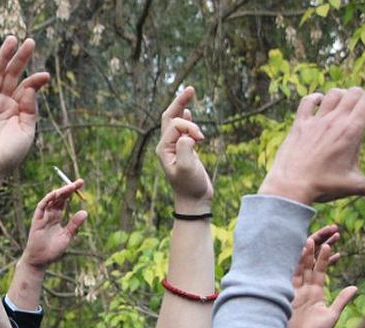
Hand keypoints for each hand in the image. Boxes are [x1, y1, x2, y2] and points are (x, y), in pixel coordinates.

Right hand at [0, 36, 49, 176]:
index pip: (27, 87)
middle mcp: (3, 103)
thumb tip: (29, 87)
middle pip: (12, 75)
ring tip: (12, 40)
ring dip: (3, 57)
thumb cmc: (8, 156)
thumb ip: (30, 109)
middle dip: (21, 59)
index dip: (35, 80)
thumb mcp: (27, 132)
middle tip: (30, 42)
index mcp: (17, 109)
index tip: (44, 75)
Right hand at [20, 180, 87, 269]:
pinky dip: (47, 200)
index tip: (81, 185)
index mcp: (57, 217)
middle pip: (59, 198)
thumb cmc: (53, 250)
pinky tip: (55, 194)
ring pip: (51, 200)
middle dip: (69, 189)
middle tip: (80, 182)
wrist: (40, 261)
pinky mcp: (37, 220)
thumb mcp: (67, 236)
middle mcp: (50, 215)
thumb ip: (74, 224)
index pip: (64, 201)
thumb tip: (85, 212)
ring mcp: (43, 217)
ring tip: (71, 186)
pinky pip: (41, 207)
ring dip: (61, 192)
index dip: (72, 192)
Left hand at [156, 86, 212, 210]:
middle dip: (179, 102)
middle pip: (169, 117)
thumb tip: (188, 136)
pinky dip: (187, 119)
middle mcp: (167, 146)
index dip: (189, 127)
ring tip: (190, 93)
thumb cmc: (190, 186)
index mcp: (164, 149)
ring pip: (176, 122)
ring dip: (183, 109)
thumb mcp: (187, 168)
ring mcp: (175, 148)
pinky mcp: (185, 150)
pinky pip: (183, 130)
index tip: (200, 140)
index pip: (175, 125)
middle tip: (190, 88)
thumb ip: (185, 148)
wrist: (194, 201)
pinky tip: (189, 111)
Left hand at [259, 88, 364, 204]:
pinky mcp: (299, 125)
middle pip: (354, 93)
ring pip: (333, 94)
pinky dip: (316, 98)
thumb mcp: (354, 186)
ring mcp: (315, 121)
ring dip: (343, 96)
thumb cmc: (323, 186)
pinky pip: (307, 101)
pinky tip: (320, 104)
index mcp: (351, 131)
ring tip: (346, 107)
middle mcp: (334, 121)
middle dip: (364, 98)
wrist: (290, 187)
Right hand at [286, 225, 356, 327]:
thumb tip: (355, 287)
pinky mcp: (286, 293)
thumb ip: (342, 300)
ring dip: (307, 253)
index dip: (327, 258)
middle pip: (311, 264)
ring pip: (301, 266)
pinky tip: (302, 251)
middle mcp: (304, 288)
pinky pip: (291, 274)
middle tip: (325, 235)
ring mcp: (294, 290)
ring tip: (314, 239)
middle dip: (318, 249)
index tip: (334, 245)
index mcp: (316, 292)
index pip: (321, 270)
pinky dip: (297, 262)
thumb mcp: (331, 315)